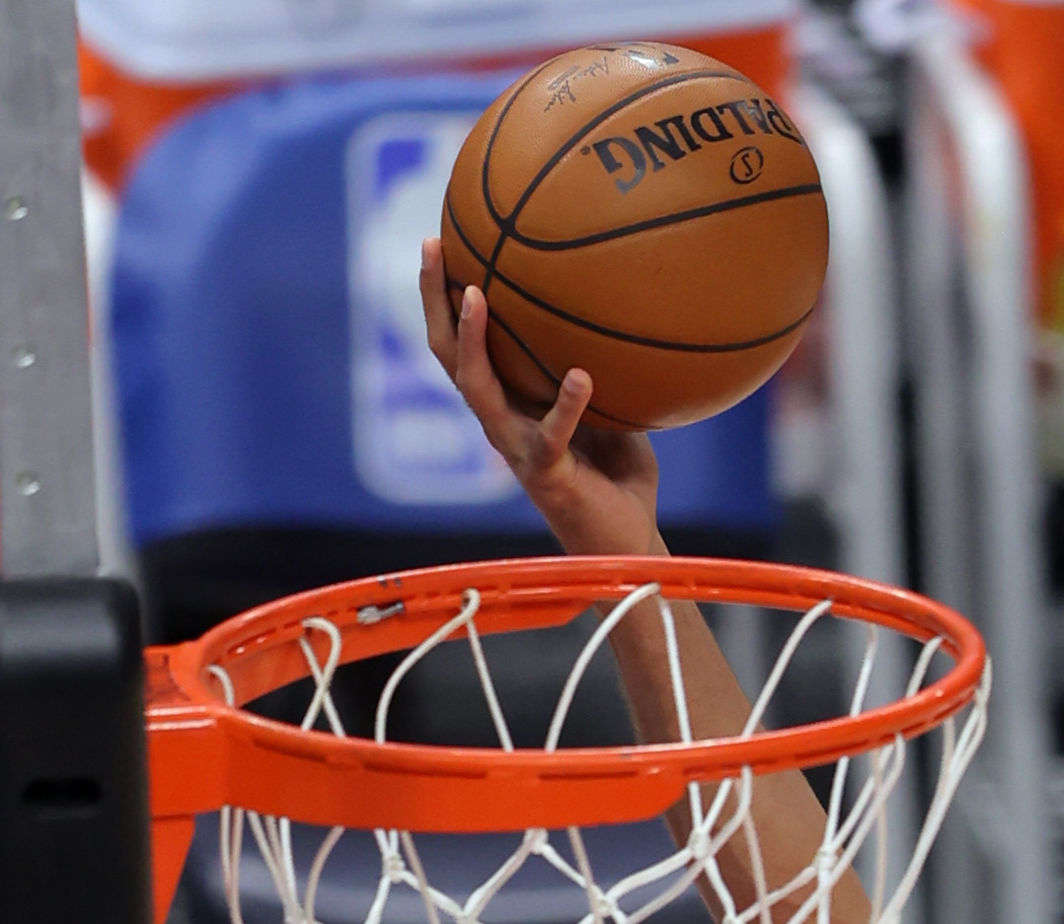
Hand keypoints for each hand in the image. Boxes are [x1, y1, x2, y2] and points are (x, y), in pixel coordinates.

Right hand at [420, 237, 663, 559]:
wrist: (628, 542)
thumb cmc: (619, 476)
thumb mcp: (612, 408)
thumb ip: (602, 366)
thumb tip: (620, 306)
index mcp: (510, 403)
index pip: (463, 344)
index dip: (444, 296)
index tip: (443, 240)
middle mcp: (501, 422)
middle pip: (448, 354)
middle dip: (434, 299)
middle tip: (435, 245)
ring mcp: (518, 449)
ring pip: (477, 389)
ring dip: (473, 341)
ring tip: (476, 295)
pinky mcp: (549, 475)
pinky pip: (552, 435)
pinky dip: (567, 404)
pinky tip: (581, 375)